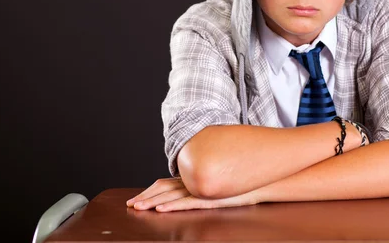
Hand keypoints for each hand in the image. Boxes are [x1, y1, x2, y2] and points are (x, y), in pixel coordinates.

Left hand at [126, 177, 258, 211]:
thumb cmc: (239, 183)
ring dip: (153, 202)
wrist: (258, 179)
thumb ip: (203, 183)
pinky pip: (186, 202)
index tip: (137, 198)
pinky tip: (161, 209)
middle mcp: (193, 181)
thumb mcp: (216, 183)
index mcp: (192, 178)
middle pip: (163, 188)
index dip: (150, 190)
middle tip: (130, 204)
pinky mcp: (208, 196)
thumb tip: (194, 188)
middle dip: (145, 197)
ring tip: (138, 208)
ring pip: (170, 195)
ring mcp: (199, 188)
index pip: (166, 183)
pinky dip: (172, 206)